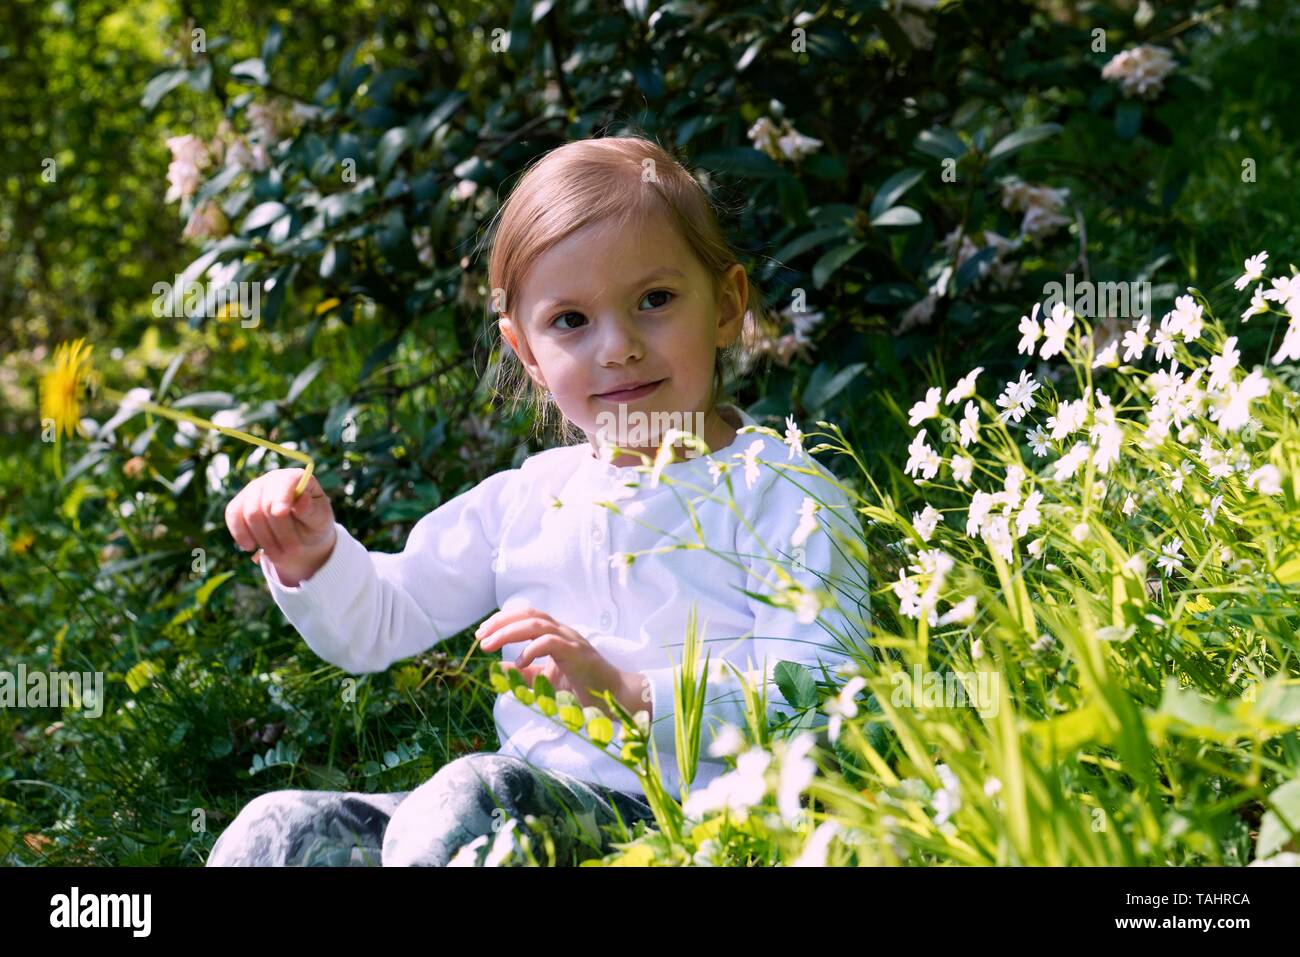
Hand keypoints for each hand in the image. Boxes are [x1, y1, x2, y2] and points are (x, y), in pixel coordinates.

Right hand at [225, 468, 336, 586]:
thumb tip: (303, 499)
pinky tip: (250, 547)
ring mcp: (253, 490)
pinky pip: (233, 515)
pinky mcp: (240, 503)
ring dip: (264, 538)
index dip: (281, 497)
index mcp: (296, 478)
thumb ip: (312, 510)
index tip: (281, 514)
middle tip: (294, 552)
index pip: (285, 482)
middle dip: (279, 531)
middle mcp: (272, 479)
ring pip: (249, 512)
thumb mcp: (320, 520)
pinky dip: (241, 533)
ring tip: (279, 555)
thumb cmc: (313, 524)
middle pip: (266, 503)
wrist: (300, 535)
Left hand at [476, 606, 649, 720]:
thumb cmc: (583, 688)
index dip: (502, 621)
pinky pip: (550, 643)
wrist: (614, 697)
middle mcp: (563, 631)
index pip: (526, 616)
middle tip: (480, 637)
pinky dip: (531, 649)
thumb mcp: (547, 681)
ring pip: (536, 624)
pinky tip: (520, 663)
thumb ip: (526, 673)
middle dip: (500, 623)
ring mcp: (571, 640)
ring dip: (509, 632)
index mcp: (555, 635)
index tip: (482, 634)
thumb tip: (500, 667)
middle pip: (528, 613)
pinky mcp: (577, 653)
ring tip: (490, 645)